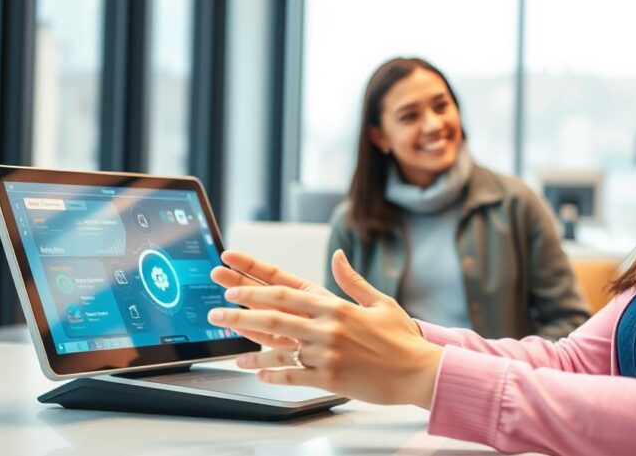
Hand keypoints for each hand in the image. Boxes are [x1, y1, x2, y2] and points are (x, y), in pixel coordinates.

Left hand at [208, 250, 442, 407]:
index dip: (253, 280)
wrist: (419, 371)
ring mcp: (326, 353)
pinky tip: (259, 373)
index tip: (230, 276)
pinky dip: (272, 375)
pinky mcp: (329, 378)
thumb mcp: (379, 302)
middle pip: (272, 315)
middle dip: (238, 312)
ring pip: (276, 348)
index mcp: (336, 304)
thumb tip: (337, 256)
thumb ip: (352, 280)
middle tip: (216, 312)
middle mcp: (327, 326)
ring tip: (231, 353)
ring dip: (249, 349)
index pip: (285, 288)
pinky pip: (291, 376)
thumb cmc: (401, 338)